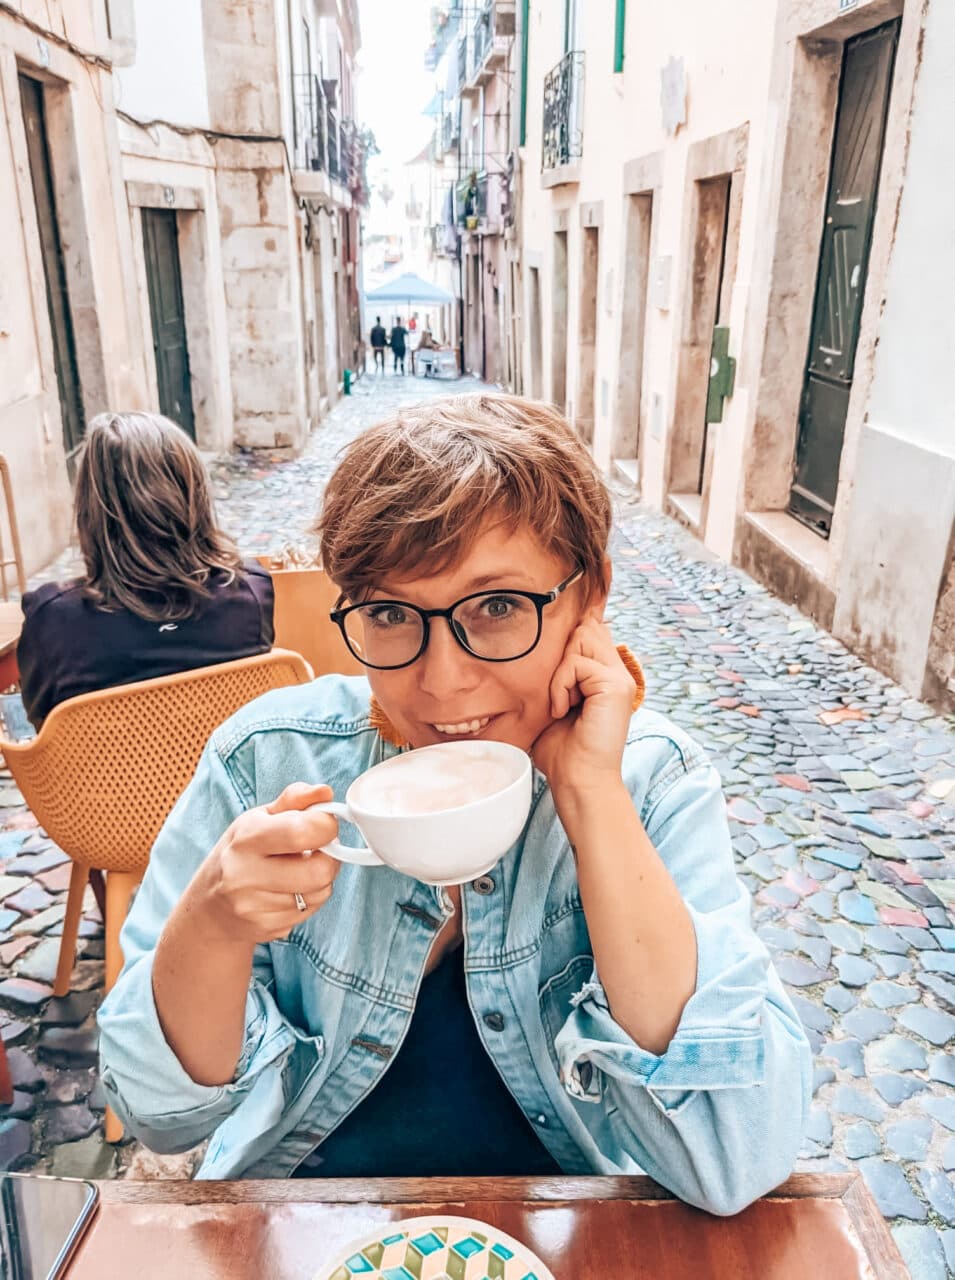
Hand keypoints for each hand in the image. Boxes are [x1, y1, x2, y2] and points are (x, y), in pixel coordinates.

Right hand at [190, 782, 342, 945]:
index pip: (302, 832)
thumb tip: (325, 792)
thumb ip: (294, 800)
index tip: (323, 823)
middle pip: (319, 871)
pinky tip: (290, 890)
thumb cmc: (241, 852)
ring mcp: (253, 906)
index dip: (326, 826)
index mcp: (245, 838)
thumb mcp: (258, 818)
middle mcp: (244, 875)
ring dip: (320, 879)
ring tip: (300, 869)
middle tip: (318, 850)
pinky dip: (309, 899)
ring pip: (320, 893)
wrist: (210, 906)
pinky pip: (310, 912)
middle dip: (329, 858)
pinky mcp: (264, 928)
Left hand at [531, 616, 635, 798]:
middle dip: (561, 654)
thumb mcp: (555, 703)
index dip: (567, 640)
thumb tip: (543, 645)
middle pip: (586, 628)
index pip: (591, 630)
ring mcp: (620, 678)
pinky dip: (559, 686)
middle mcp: (618, 673)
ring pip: (581, 639)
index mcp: (607, 676)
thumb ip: (558, 674)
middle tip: (557, 693)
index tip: (552, 673)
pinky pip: (576, 663)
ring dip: (560, 672)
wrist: (578, 781)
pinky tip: (561, 711)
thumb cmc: (561, 751)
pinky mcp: (615, 686)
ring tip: (560, 704)